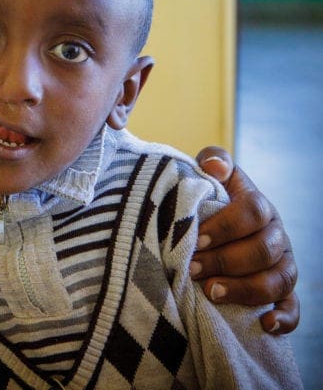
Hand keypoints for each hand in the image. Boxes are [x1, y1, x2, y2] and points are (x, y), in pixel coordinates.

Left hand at [192, 146, 298, 333]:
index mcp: (260, 205)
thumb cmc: (211, 199)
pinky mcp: (284, 293)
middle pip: (263, 250)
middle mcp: (277, 236)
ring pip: (277, 281)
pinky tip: (264, 325)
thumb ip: (213, 160)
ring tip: (211, 293)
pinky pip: (293, 309)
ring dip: (244, 290)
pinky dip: (284, 319)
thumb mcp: (211, 175)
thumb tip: (215, 166)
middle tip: (194, 269)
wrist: (218, 227)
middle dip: (226, 261)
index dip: (225, 227)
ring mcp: (283, 265)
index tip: (197, 240)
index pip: (252, 212)